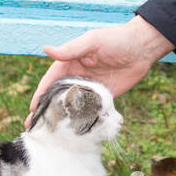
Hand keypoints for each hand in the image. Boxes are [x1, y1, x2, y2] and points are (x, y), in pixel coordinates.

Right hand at [26, 15, 173, 128]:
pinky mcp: (105, 97)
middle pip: (59, 96)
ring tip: (52, 135)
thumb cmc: (116, 39)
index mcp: (70, 63)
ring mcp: (91, 88)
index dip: (41, 95)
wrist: (143, 47)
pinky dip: (85, 120)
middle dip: (47, 111)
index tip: (32, 110)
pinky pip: (93, 110)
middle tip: (35, 128)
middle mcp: (78, 77)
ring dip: (64, 119)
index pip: (51, 81)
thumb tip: (45, 49)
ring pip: (74, 106)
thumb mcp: (92, 41)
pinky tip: (78, 133)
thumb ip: (71, 49)